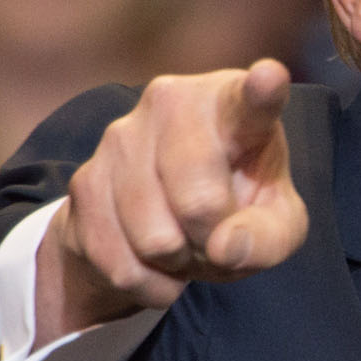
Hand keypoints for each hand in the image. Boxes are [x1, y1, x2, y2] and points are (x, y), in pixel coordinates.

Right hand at [37, 60, 309, 340]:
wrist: (158, 225)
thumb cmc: (236, 209)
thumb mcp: (276, 227)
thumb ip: (268, 237)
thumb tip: (224, 247)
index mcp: (233, 104)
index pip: (252, 98)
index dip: (263, 90)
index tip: (269, 78)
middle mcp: (172, 102)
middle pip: (199, 203)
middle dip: (211, 242)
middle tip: (214, 235)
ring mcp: (120, 136)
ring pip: (156, 239)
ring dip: (177, 264)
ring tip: (184, 243)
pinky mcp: (84, 179)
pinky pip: (121, 262)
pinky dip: (147, 282)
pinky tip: (155, 262)